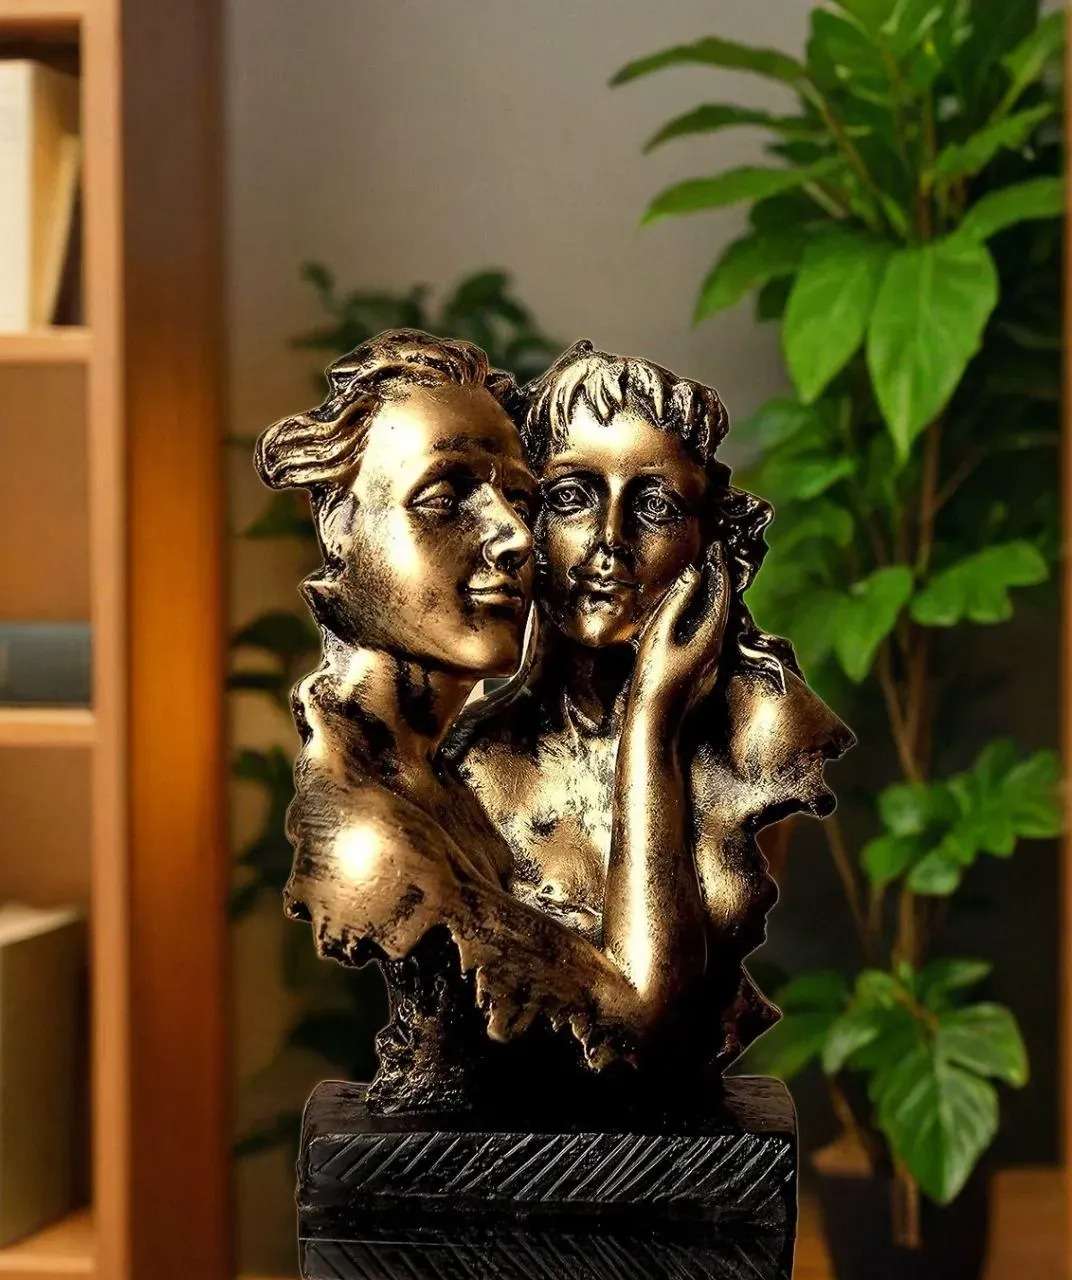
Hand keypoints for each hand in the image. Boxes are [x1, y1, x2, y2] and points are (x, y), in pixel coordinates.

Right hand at [628, 543, 729, 725]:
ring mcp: (713, 664)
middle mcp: (719, 650)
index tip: (717, 546)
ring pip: (719, 623)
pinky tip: (697, 615)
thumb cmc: (652, 680)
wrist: (656, 726)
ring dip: (715, 599)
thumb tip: (694, 575)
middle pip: (724, 606)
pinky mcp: (705, 674)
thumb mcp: (659, 635)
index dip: (718, 567)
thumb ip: (677, 602)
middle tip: (715, 556)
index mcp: (711, 637)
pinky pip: (711, 637)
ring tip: (708, 578)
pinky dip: (707, 618)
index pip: (721, 593)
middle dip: (720, 580)